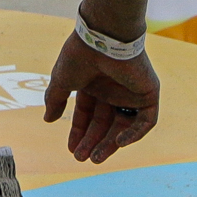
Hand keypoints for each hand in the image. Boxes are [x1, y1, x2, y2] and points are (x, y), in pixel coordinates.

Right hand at [44, 31, 158, 162]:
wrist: (103, 38)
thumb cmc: (80, 55)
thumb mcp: (62, 81)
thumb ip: (55, 100)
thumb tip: (48, 120)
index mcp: (94, 85)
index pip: (87, 114)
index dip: (79, 132)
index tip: (71, 148)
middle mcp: (113, 90)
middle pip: (104, 123)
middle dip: (93, 142)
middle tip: (82, 159)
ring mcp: (131, 93)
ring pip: (123, 126)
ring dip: (110, 143)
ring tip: (96, 158)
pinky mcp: (149, 93)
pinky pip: (146, 121)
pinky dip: (134, 134)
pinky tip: (118, 142)